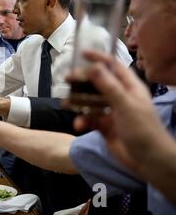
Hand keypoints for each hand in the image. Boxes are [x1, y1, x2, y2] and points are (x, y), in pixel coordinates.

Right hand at [71, 50, 165, 172]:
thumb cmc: (142, 129)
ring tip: (65, 104)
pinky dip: (82, 121)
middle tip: (67, 79)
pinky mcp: (104, 126)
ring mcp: (111, 112)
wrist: (149, 161)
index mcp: (129, 87)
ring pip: (90, 101)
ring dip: (78, 102)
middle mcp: (120, 97)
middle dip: (82, 81)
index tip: (82, 54)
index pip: (113, 67)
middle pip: (98, 83)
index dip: (99, 58)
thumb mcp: (125, 104)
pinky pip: (89, 119)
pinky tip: (79, 125)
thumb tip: (93, 66)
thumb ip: (108, 85)